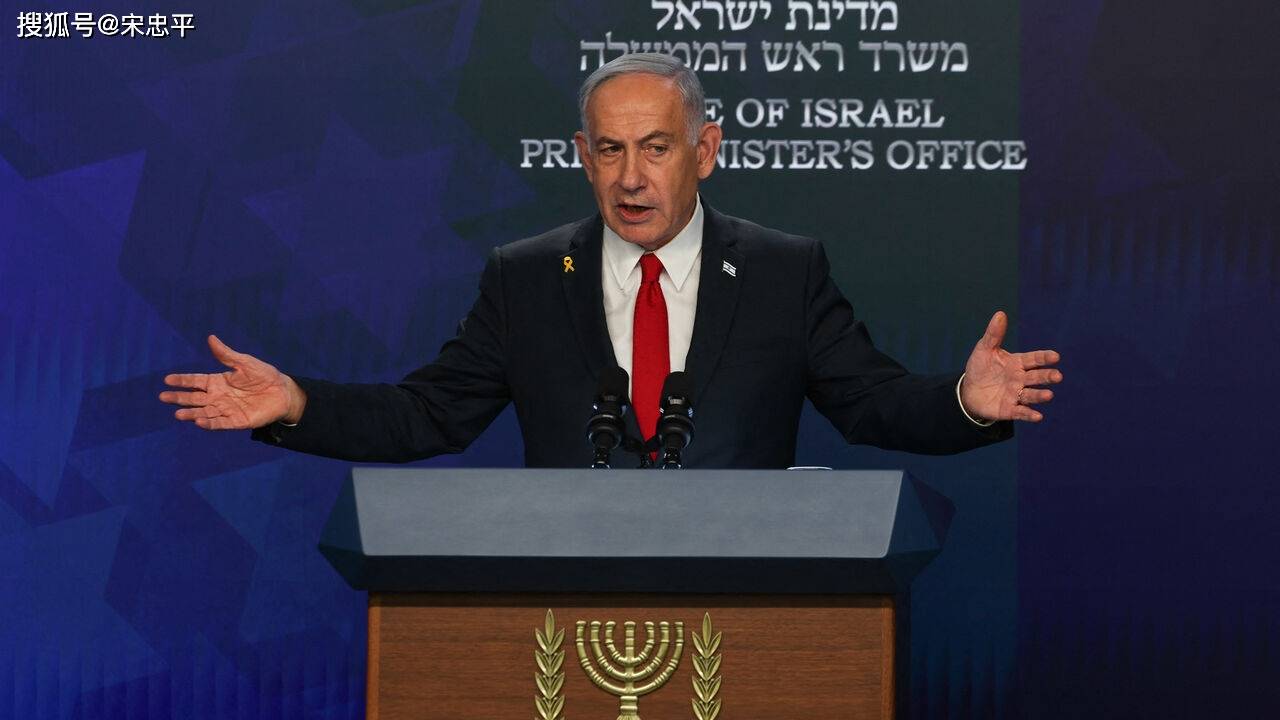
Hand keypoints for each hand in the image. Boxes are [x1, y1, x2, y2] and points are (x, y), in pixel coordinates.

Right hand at [159, 335, 305, 429]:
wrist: (283, 392)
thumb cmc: (264, 376)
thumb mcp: (244, 362)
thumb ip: (226, 354)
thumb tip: (210, 338)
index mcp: (218, 382)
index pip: (195, 381)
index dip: (182, 381)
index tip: (167, 379)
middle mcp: (218, 397)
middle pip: (195, 398)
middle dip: (179, 398)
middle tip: (163, 397)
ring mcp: (226, 410)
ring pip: (204, 413)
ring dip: (191, 413)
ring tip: (178, 414)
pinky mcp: (237, 421)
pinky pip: (220, 423)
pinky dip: (210, 423)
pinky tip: (199, 422)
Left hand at [960, 311, 1061, 422]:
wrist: (969, 391)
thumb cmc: (980, 367)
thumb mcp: (984, 349)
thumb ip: (994, 334)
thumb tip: (1000, 313)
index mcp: (1017, 363)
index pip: (1034, 359)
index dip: (1044, 358)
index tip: (1055, 356)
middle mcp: (1021, 379)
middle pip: (1037, 377)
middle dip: (1047, 376)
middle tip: (1057, 376)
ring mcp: (1016, 394)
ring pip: (1031, 395)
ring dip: (1040, 395)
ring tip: (1048, 395)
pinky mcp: (1010, 409)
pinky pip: (1021, 412)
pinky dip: (1029, 414)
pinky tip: (1038, 416)